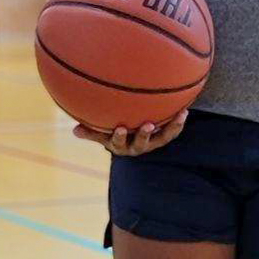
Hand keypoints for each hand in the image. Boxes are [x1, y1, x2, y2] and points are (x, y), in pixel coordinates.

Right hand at [72, 109, 186, 155]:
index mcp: (119, 146)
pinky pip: (171, 133)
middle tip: (147, 124)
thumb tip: (73, 130)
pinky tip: (184, 111)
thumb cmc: (111, 133)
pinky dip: (178, 123)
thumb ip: (90, 132)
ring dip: (170, 128)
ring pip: (161, 139)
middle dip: (143, 134)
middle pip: (141, 143)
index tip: (120, 127)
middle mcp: (136, 147)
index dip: (119, 137)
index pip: (117, 143)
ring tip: (179, 116)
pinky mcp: (162, 139)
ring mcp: (150, 143)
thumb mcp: (100, 133)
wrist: (130, 141)